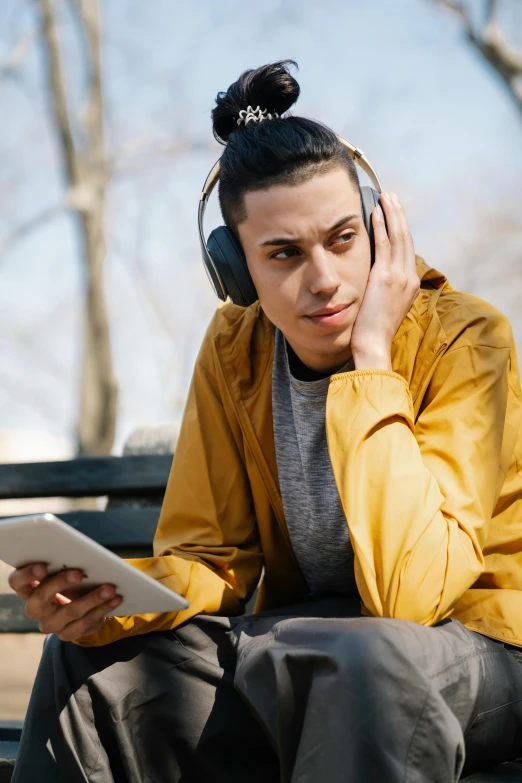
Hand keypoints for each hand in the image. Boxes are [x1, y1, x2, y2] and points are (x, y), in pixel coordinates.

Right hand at [8, 563, 121, 641]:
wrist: (77, 605)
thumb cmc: (68, 579)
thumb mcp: (64, 570)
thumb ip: (64, 563)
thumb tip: (81, 553)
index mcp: (28, 588)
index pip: (17, 582)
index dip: (27, 575)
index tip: (43, 566)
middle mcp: (35, 608)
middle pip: (40, 598)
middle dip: (60, 584)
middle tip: (79, 573)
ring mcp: (49, 624)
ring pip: (69, 612)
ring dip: (92, 599)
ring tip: (110, 588)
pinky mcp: (66, 634)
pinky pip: (85, 624)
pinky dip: (103, 609)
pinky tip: (115, 599)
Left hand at [350, 192, 419, 369]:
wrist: (373, 344)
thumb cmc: (373, 330)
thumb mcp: (385, 305)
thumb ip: (385, 288)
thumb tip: (376, 276)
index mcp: (411, 284)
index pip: (407, 249)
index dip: (401, 228)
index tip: (394, 213)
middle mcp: (410, 277)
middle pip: (406, 238)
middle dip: (399, 215)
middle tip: (391, 196)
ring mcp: (400, 276)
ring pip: (398, 237)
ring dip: (392, 214)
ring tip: (385, 197)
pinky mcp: (385, 277)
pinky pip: (384, 244)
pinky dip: (380, 226)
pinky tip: (375, 213)